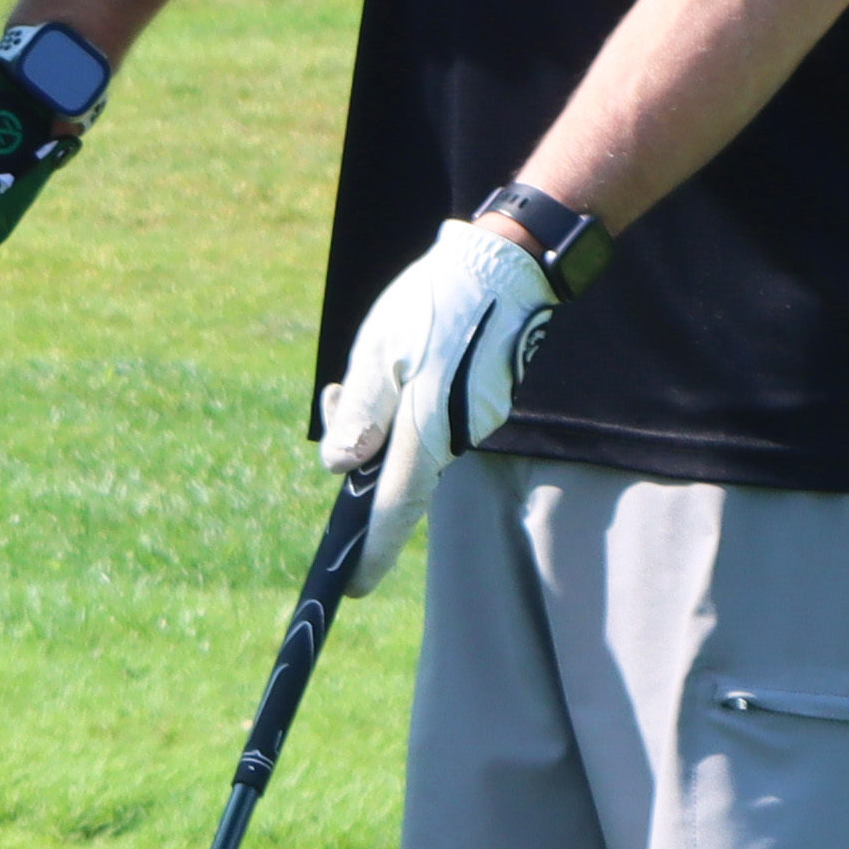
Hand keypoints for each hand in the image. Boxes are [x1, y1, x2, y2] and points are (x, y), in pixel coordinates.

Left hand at [311, 215, 561, 578]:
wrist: (510, 263)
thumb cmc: (437, 302)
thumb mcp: (380, 350)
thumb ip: (361, 413)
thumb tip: (342, 469)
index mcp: (427, 429)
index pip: (393, 507)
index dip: (371, 549)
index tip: (351, 585)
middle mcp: (455, 436)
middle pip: (396, 472)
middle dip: (362, 452)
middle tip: (339, 394)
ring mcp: (474, 420)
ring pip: (412, 441)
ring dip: (381, 418)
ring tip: (371, 358)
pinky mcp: (482, 402)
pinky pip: (431, 420)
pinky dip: (404, 403)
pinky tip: (403, 357)